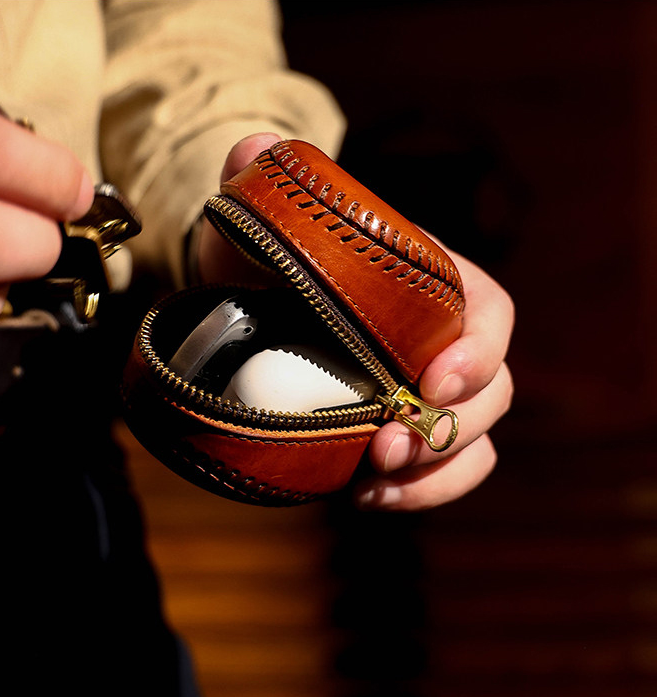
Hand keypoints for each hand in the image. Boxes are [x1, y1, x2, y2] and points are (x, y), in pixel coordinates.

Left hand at [202, 134, 513, 510]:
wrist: (253, 306)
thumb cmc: (273, 259)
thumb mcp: (264, 220)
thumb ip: (261, 180)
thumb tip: (252, 150)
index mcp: (435, 285)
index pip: (491, 316)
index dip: (479, 354)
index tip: (431, 381)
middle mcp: (443, 344)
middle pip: (492, 394)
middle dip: (451, 430)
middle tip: (388, 448)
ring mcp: (424, 397)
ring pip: (474, 445)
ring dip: (436, 475)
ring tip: (375, 485)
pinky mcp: (399, 435)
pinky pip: (436, 474)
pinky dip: (413, 495)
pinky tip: (363, 498)